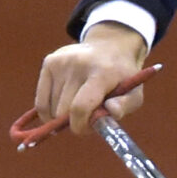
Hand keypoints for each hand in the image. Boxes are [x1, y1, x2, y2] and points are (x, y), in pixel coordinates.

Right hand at [33, 21, 151, 137]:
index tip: (85, 130)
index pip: (81, 107)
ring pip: (51, 108)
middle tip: (86, 118)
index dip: (80, 126)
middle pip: (64, 110)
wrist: (110, 47)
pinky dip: (50, 110)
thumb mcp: (135, 92)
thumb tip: (112, 111)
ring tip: (79, 105)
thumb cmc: (122, 78)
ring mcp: (61, 62)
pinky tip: (63, 105)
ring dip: (62, 116)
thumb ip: (126, 105)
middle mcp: (78, 64)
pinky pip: (41, 101)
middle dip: (73, 121)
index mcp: (102, 73)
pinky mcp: (49, 63)